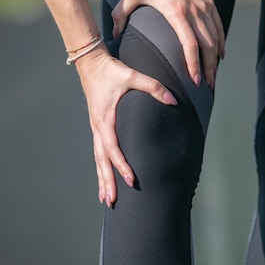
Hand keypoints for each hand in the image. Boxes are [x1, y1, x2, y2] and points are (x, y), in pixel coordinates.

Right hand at [75, 47, 176, 206]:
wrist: (91, 62)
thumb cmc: (111, 70)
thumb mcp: (132, 76)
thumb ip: (154, 87)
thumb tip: (173, 100)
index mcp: (105, 119)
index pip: (113, 148)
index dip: (122, 165)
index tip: (131, 179)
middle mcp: (98, 127)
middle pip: (102, 161)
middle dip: (107, 181)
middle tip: (112, 201)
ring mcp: (96, 128)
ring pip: (98, 159)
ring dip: (102, 179)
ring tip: (106, 199)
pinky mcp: (98, 126)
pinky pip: (99, 152)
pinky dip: (101, 167)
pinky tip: (104, 178)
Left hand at [111, 0, 224, 89]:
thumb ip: (120, 13)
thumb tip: (113, 33)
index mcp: (176, 13)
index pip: (189, 43)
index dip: (193, 63)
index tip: (194, 80)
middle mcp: (194, 13)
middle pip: (206, 46)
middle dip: (208, 69)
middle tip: (207, 86)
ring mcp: (204, 10)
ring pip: (215, 39)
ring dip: (215, 60)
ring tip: (213, 77)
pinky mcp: (210, 6)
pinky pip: (219, 28)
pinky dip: (221, 43)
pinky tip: (220, 55)